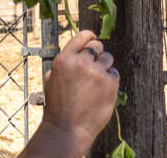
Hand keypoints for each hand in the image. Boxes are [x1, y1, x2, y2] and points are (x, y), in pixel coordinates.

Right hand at [21, 30, 118, 156]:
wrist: (68, 129)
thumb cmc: (58, 105)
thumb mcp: (51, 78)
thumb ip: (65, 61)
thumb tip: (78, 48)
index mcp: (64, 59)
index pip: (82, 36)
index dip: (89, 37)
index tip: (92, 38)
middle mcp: (81, 63)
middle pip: (97, 46)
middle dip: (96, 54)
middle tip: (93, 66)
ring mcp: (97, 73)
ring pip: (108, 58)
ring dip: (104, 66)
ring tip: (95, 81)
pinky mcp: (110, 84)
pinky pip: (114, 73)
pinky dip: (110, 80)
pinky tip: (101, 91)